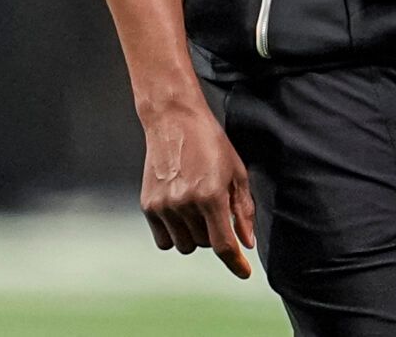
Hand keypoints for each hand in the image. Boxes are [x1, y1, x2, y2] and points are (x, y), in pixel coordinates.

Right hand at [138, 97, 257, 278]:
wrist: (174, 121)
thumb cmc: (211, 143)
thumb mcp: (237, 172)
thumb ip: (243, 210)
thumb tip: (246, 243)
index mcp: (210, 196)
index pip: (223, 244)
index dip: (236, 263)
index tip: (245, 273)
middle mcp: (184, 205)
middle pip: (204, 245)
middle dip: (216, 235)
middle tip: (217, 210)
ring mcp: (163, 207)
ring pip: (184, 245)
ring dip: (195, 236)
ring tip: (199, 208)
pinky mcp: (148, 206)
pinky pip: (164, 240)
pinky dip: (175, 234)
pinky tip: (181, 213)